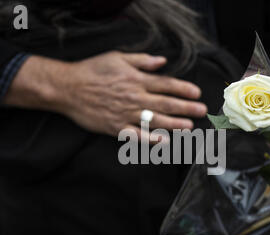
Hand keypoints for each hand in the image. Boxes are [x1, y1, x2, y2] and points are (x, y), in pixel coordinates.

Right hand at [4, 52, 206, 138]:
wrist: (68, 88)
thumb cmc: (92, 71)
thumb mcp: (117, 58)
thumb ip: (142, 61)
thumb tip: (162, 62)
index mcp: (136, 80)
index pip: (166, 85)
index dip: (183, 89)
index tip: (196, 93)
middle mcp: (135, 97)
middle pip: (166, 104)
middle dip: (186, 108)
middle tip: (201, 111)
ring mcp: (126, 114)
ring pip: (155, 121)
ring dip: (174, 124)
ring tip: (189, 127)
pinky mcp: (116, 127)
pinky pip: (137, 135)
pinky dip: (151, 139)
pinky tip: (164, 141)